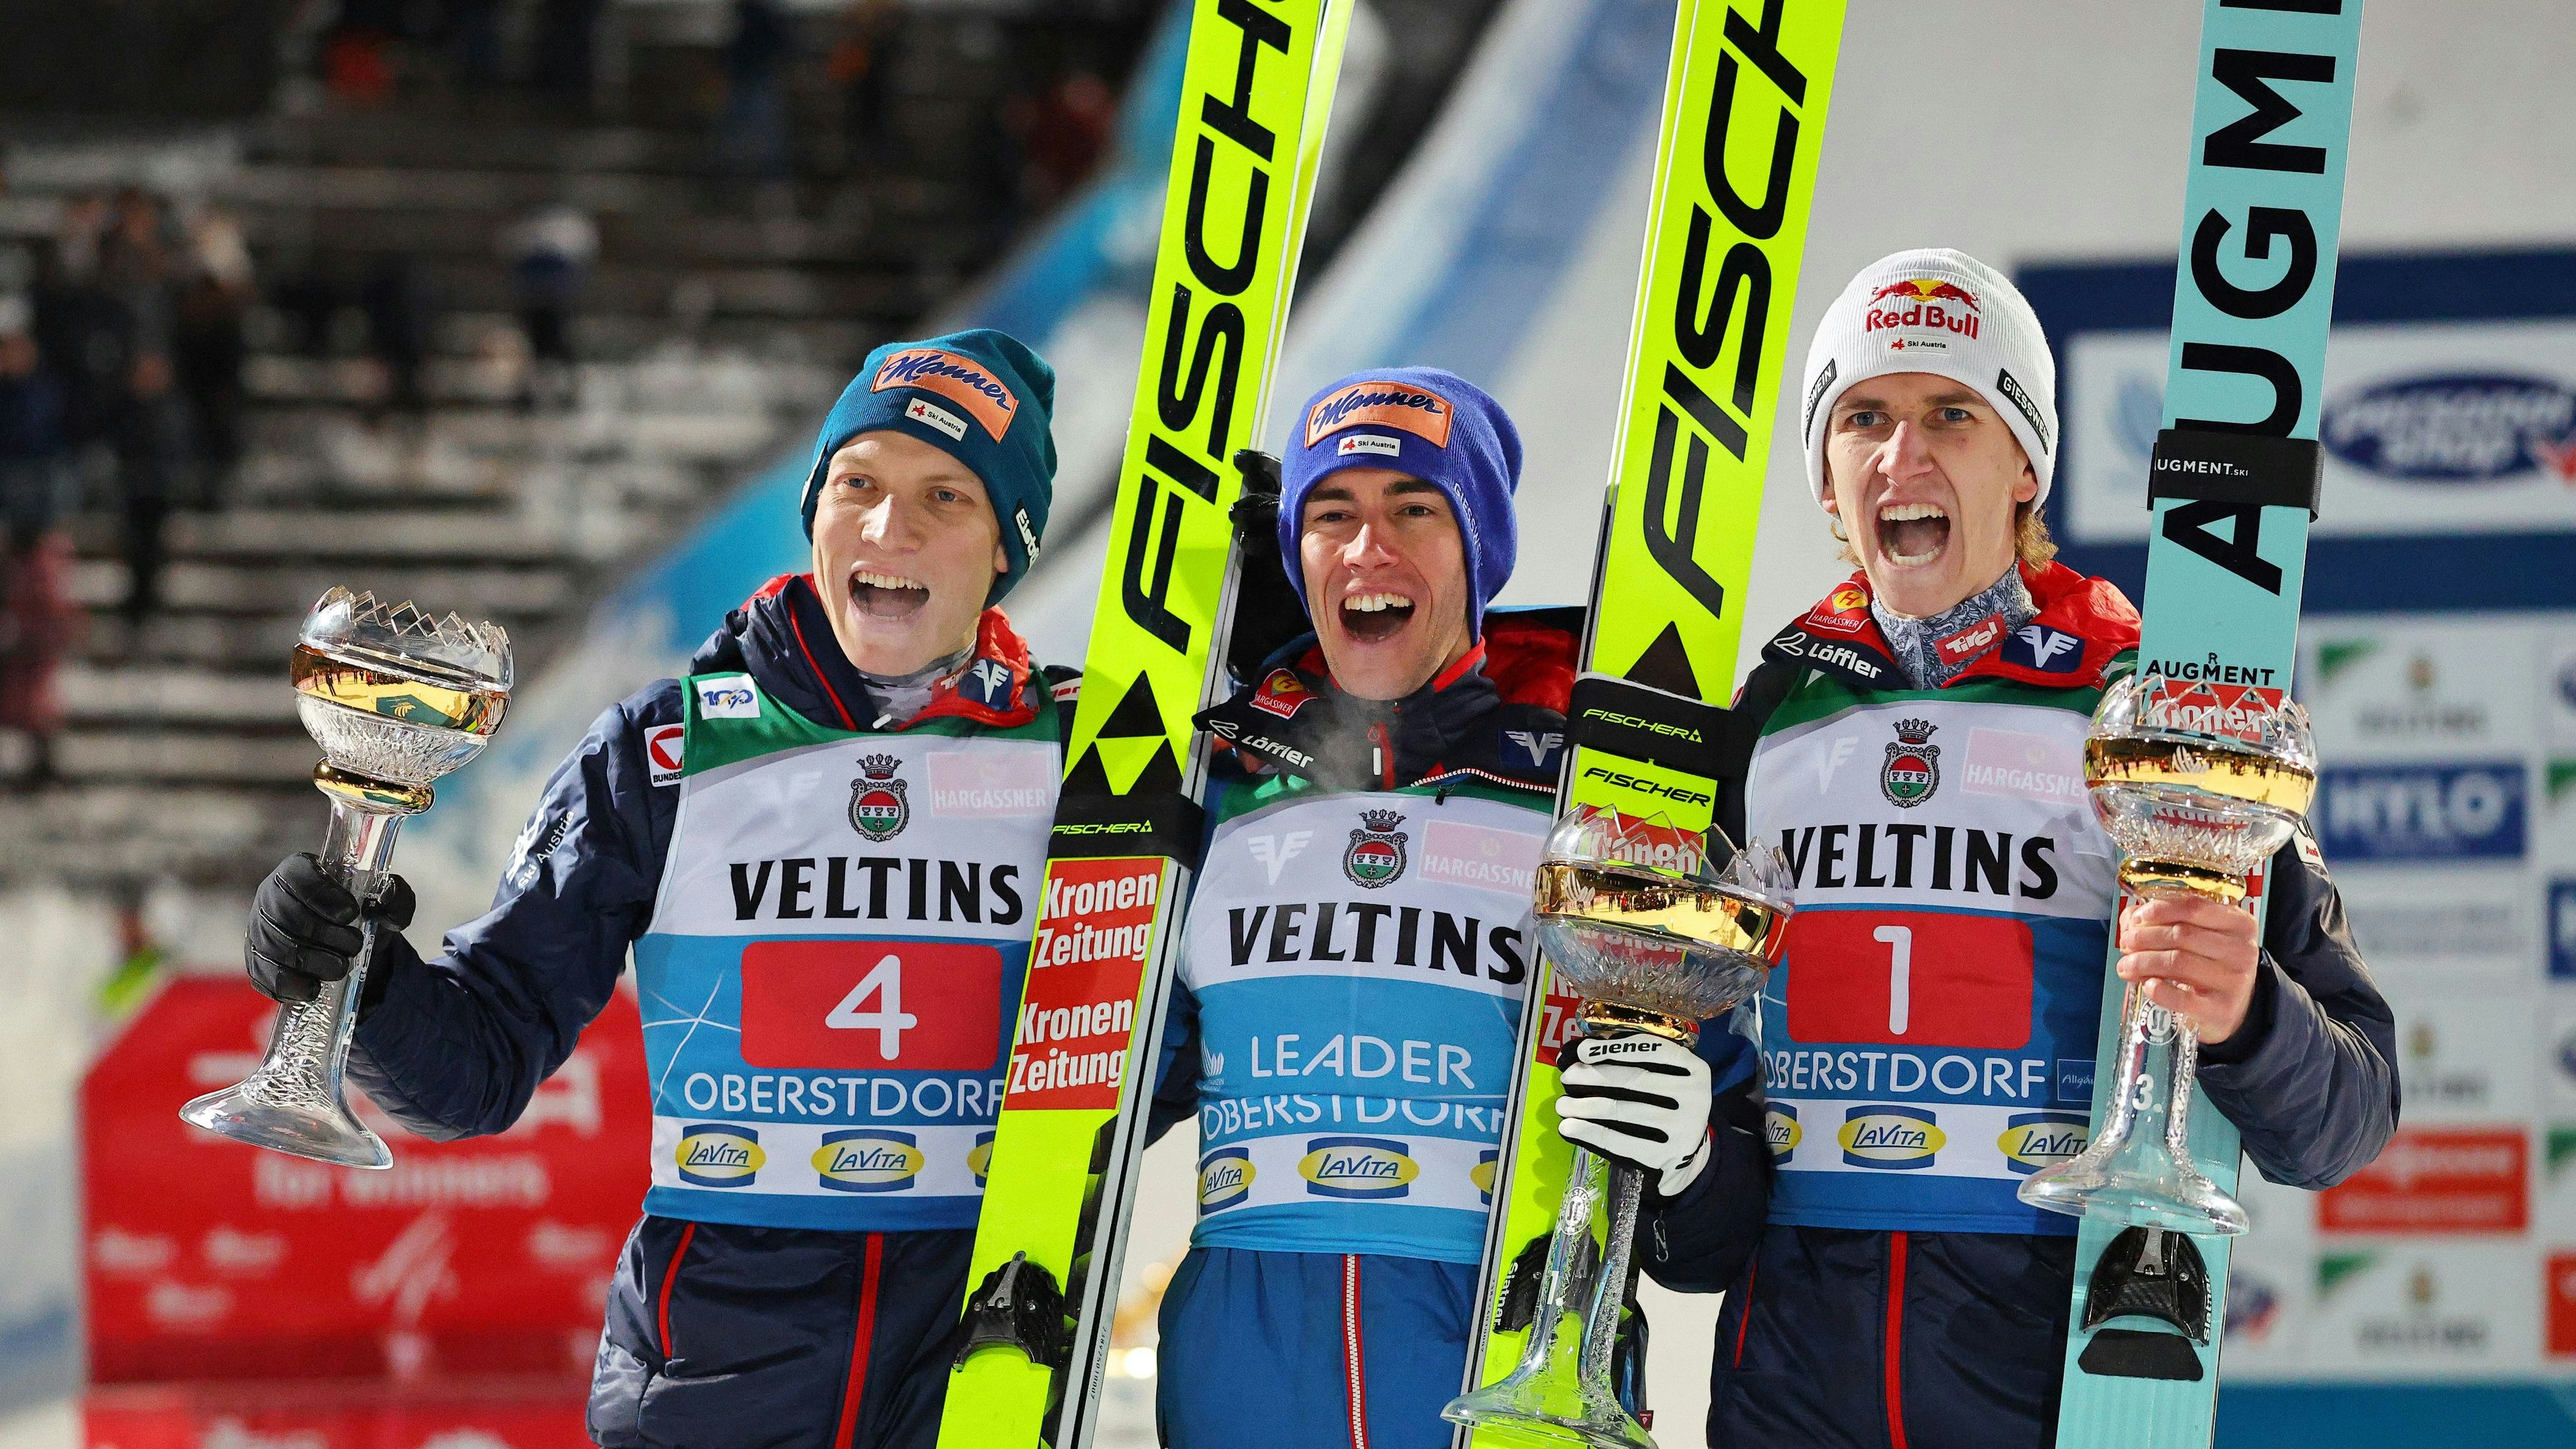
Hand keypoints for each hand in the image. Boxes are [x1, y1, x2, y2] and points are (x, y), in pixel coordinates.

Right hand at [245, 853, 415, 1003]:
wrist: (352, 951)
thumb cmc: (364, 917)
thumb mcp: (388, 903)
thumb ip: (396, 897)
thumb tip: (384, 907)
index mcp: (298, 872)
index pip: (296, 874)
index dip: (322, 893)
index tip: (352, 913)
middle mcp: (271, 898)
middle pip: (286, 914)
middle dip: (324, 934)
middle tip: (355, 945)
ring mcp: (260, 932)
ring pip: (276, 946)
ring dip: (314, 961)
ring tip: (341, 967)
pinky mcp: (258, 964)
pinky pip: (265, 976)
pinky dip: (292, 984)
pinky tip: (315, 987)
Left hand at [1553, 1033, 1712, 1196]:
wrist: (1689, 1157)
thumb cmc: (1668, 1106)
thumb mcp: (1668, 1079)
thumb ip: (1639, 1063)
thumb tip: (1584, 1052)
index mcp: (1694, 1069)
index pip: (1653, 1050)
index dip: (1615, 1047)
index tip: (1583, 1050)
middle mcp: (1693, 1096)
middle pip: (1634, 1080)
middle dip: (1594, 1076)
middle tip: (1567, 1077)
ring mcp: (1681, 1127)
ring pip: (1622, 1110)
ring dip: (1585, 1106)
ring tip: (1562, 1104)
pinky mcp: (1665, 1155)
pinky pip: (1619, 1140)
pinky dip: (1590, 1132)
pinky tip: (1570, 1127)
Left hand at [2115, 892, 2259, 1042]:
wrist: (2236, 1006)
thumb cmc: (2211, 962)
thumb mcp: (2201, 935)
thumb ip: (2167, 920)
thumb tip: (2131, 919)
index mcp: (2239, 923)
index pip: (2195, 907)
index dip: (2160, 910)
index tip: (2137, 918)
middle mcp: (2242, 950)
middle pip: (2182, 934)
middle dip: (2145, 938)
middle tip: (2125, 944)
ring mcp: (2234, 981)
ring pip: (2178, 962)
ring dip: (2143, 962)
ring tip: (2126, 966)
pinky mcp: (2221, 1009)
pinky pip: (2182, 998)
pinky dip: (2158, 990)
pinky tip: (2147, 985)